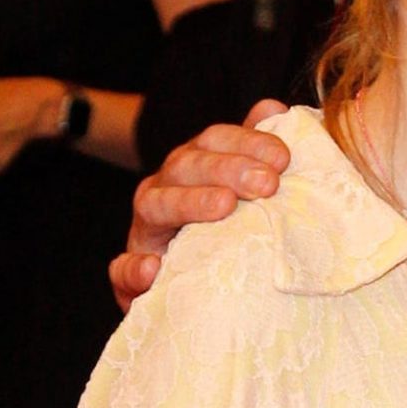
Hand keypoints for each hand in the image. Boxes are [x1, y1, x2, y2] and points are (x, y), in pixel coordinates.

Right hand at [111, 100, 293, 310]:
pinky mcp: (131, 278)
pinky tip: (153, 268)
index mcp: (193, 169)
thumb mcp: (249, 197)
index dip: (247, 142)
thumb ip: (256, 153)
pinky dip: (134, 269)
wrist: (206, 300)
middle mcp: (164, 192)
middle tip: (268, 183)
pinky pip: (122, 270)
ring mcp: (145, 233)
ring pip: (155, 206)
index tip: (284, 158)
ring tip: (225, 206)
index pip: (215, 141)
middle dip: (228, 169)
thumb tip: (273, 107)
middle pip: (187, 165)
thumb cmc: (233, 239)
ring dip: (190, 202)